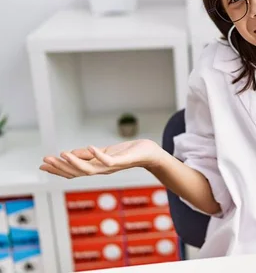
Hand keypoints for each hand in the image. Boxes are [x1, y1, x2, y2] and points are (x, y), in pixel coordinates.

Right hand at [39, 139, 165, 178]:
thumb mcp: (105, 152)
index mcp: (97, 168)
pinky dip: (98, 155)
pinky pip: (108, 161)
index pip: (74, 171)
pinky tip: (90, 146)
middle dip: (60, 167)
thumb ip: (89, 154)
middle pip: (77, 172)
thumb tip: (71, 153)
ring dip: (75, 162)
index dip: (58, 169)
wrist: (150, 154)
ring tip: (62, 153)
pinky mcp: (122, 161)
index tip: (42, 164)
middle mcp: (102, 171)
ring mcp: (112, 167)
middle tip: (45, 160)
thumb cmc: (129, 152)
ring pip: (89, 170)